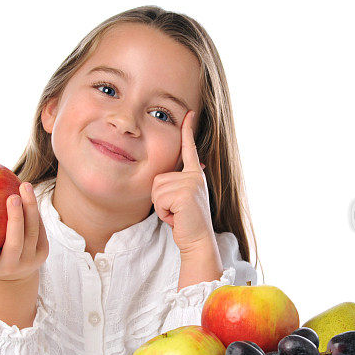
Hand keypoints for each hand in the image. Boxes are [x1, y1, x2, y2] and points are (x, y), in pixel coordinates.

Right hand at [0, 182, 48, 281]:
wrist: (13, 272)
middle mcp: (8, 267)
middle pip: (15, 244)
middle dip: (15, 220)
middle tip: (11, 197)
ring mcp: (28, 261)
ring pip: (31, 233)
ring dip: (30, 209)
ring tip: (23, 186)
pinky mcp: (42, 253)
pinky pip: (40, 229)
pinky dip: (34, 210)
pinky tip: (28, 192)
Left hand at [151, 110, 215, 255]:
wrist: (197, 241)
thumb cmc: (186, 222)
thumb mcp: (182, 198)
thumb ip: (178, 184)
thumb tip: (180, 171)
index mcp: (195, 175)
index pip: (189, 149)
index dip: (188, 130)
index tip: (189, 113)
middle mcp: (195, 176)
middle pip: (158, 178)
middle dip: (160, 199)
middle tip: (176, 211)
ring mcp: (191, 183)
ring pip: (156, 190)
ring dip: (161, 207)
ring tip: (177, 214)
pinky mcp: (185, 194)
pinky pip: (159, 200)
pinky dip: (163, 213)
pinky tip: (177, 217)